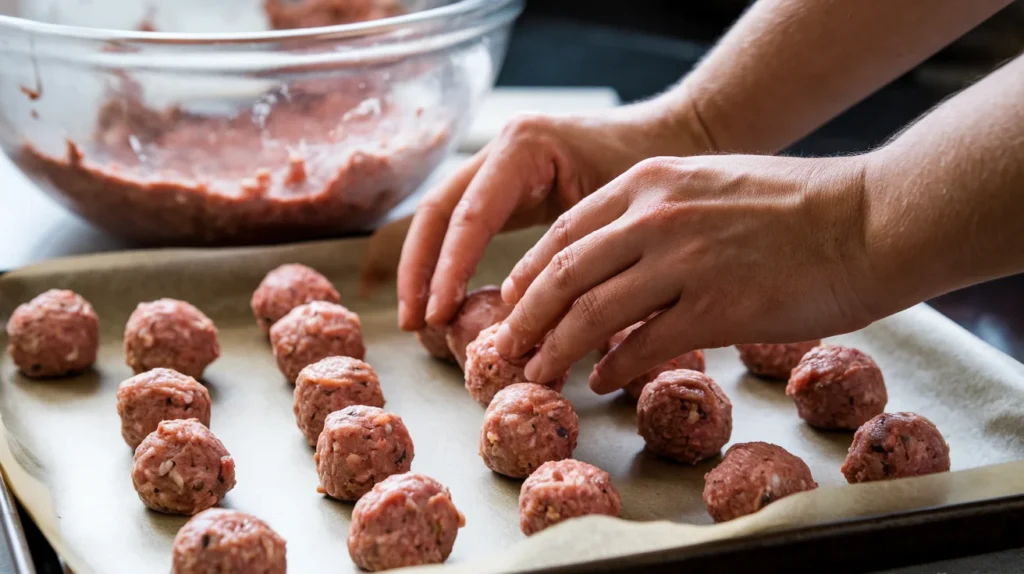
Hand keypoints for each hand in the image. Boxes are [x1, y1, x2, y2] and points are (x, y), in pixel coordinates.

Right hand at [396, 102, 712, 330]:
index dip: (448, 269)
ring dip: (426, 269)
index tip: (437, 317)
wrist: (679, 134)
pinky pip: (464, 223)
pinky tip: (447, 301)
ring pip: (442, 216)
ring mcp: (499, 163)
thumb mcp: (618, 213)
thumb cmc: (660, 169)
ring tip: (418, 322)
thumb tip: (545, 331)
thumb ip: (575, 261)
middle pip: (438, 211)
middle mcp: (502, 149)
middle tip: (413, 325)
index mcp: (525, 147)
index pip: (470, 214)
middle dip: (420, 270)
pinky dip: (450, 262)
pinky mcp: (506, 184)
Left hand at [492, 153, 876, 393]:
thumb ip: (655, 214)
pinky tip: (600, 381)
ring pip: (592, 312)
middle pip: (564, 273)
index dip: (529, 273)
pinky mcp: (717, 306)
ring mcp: (685, 261)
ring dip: (556, 348)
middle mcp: (657, 215)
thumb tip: (614, 260)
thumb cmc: (796, 204)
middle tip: (507, 347)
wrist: (869, 219)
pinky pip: (645, 345)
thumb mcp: (709, 185)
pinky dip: (613, 367)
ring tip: (538, 372)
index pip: (565, 230)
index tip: (512, 301)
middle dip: (526, 315)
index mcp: (651, 181)